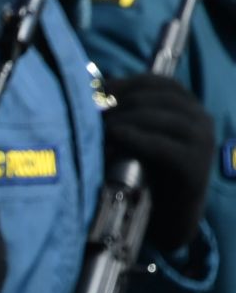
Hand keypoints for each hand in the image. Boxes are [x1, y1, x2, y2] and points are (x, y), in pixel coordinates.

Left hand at [102, 74, 213, 253]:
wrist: (169, 210)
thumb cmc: (149, 167)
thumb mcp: (140, 132)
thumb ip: (127, 111)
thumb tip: (95, 85)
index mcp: (189, 106)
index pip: (156, 82)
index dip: (124, 83)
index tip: (97, 90)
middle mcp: (200, 118)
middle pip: (153, 97)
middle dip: (118, 103)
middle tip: (92, 114)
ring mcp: (201, 141)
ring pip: (156, 117)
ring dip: (121, 119)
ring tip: (99, 128)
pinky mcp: (193, 164)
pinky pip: (160, 145)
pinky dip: (133, 138)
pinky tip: (114, 136)